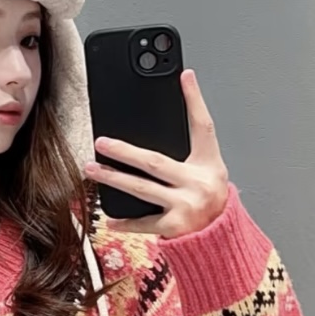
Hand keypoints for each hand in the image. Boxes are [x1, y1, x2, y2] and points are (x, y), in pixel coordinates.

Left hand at [84, 68, 229, 238]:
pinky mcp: (175, 227)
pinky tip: (109, 219)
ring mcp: (186, 206)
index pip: (203, 126)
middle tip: (101, 142)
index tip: (184, 76)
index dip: (195, 100)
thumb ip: (190, 149)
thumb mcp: (209, 171)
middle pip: (155, 161)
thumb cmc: (211, 202)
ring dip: (113, 179)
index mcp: (209, 165)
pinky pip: (144, 223)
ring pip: (141, 189)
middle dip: (124, 151)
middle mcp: (198, 184)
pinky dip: (125, 222)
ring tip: (93, 169)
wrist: (221, 239)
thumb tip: (164, 124)